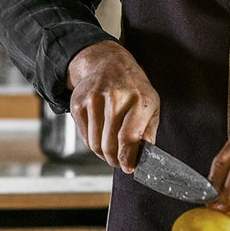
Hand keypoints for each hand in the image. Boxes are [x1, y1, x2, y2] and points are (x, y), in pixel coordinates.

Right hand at [66, 41, 159, 170]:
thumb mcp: (151, 105)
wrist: (108, 64)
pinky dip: (92, 144)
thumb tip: (143, 157)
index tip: (128, 167)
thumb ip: (148, 132)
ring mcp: (94, 99)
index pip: (129, 137)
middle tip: (119, 163)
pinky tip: (100, 137)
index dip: (127, 157)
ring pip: (95, 143)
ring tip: (110, 152)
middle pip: (109, 144)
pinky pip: (84, 136)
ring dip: (103, 154)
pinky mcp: (78, 102)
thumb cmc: (134, 88)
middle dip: (115, 160)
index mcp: (140, 100)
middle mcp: (116, 98)